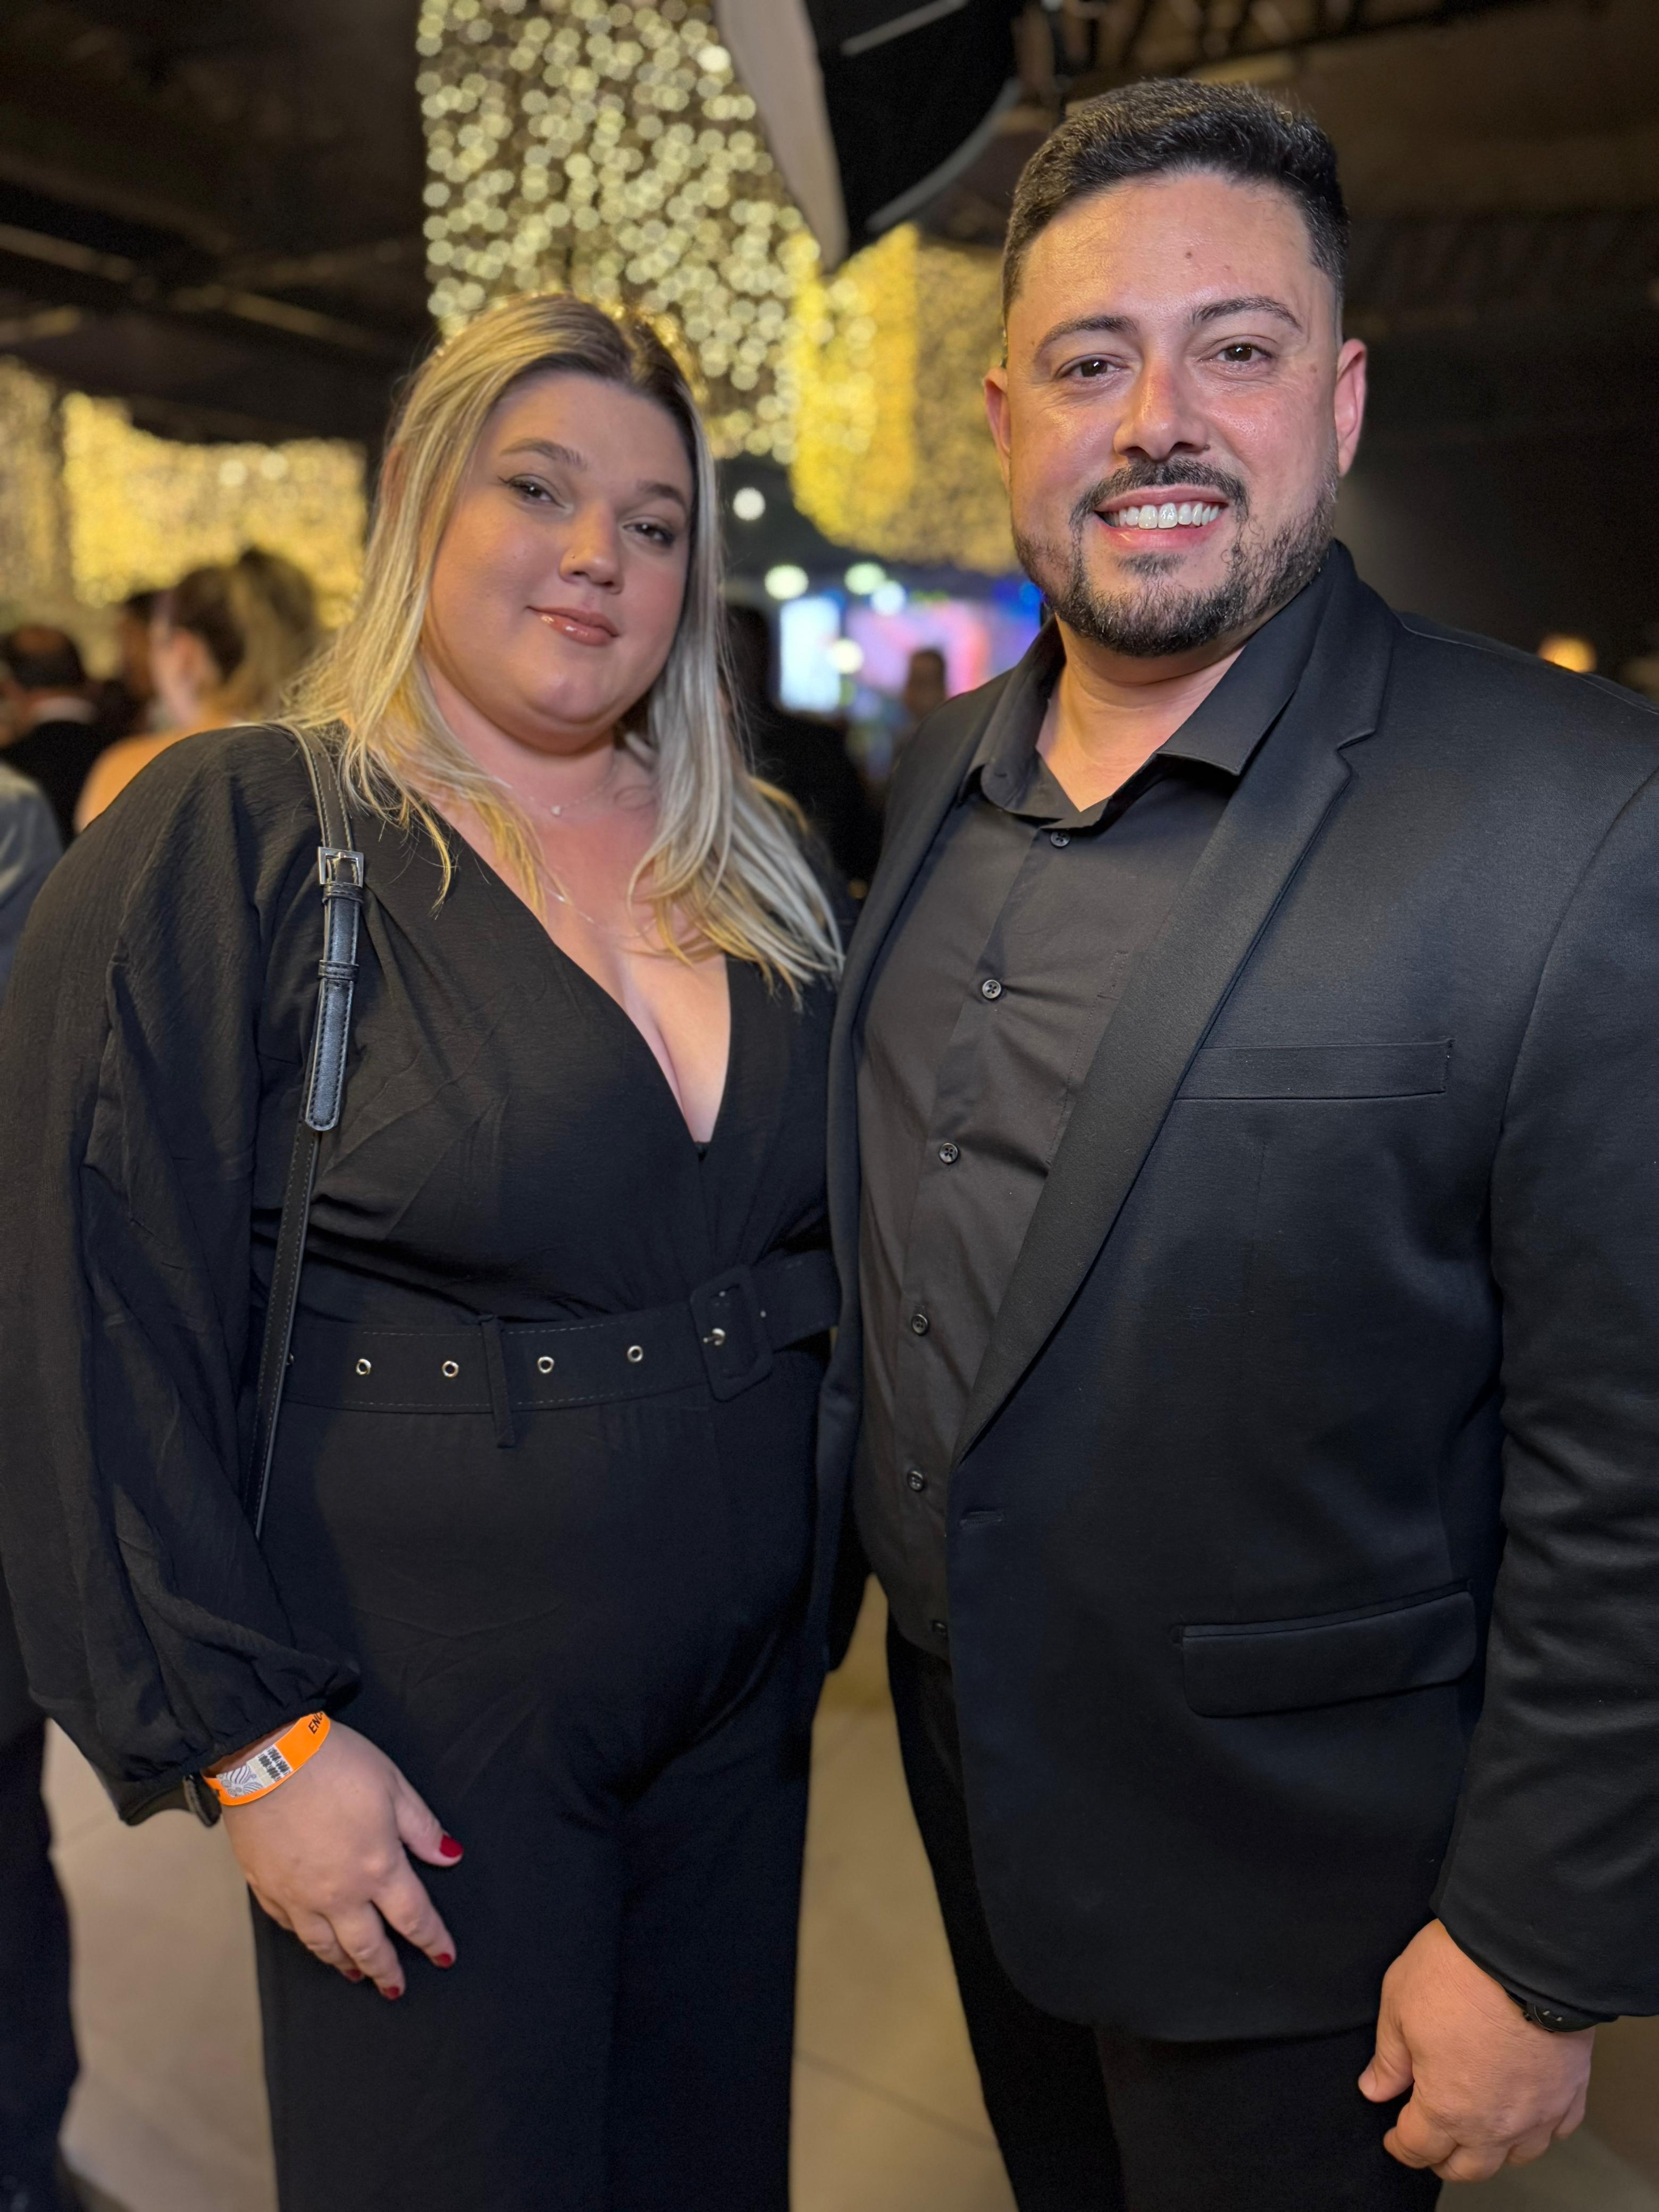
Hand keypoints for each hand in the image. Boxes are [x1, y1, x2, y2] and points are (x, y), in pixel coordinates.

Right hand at [220, 1721, 462, 1998]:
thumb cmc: (336, 1764)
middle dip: (387, 1969)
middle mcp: (339, 1893)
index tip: (444, 1957)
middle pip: (368, 1945)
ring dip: (345, 1964)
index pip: (413, 1917)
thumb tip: (450, 1856)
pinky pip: (289, 1927)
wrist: (267, 1757)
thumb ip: (422, 1828)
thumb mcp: (393, 1785)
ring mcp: (299, 1896)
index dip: (432, 1940)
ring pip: (325, 1946)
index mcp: (378, 1867)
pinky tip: (313, 1940)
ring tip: (356, 1974)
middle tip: (395, 1988)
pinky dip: (306, 1939)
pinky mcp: (266, 1888)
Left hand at [1359, 1920, 1593, 2181]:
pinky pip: (1556, 2130)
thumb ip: (1389, 2060)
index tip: (1394, 2139)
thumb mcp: (1399, 2007)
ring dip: (1492, 2151)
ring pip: (1516, 2156)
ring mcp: (1539, 2111)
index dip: (1400, 2146)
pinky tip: (1525, 2114)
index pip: (1418, 2147)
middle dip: (1444, 2159)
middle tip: (1431, 2145)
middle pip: (1469, 2167)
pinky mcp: (1571, 2091)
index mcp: (1447, 2108)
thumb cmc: (1457, 1975)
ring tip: (1476, 2133)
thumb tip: (1376, 2090)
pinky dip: (1538, 2130)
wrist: (1523, 1951)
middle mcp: (1496, 2124)